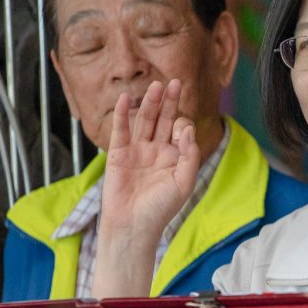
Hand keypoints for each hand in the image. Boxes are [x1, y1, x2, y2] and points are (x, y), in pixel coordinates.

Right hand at [99, 79, 198, 240]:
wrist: (134, 225)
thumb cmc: (161, 208)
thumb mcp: (184, 182)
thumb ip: (189, 154)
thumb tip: (187, 127)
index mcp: (174, 158)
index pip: (180, 131)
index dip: (183, 125)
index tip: (181, 132)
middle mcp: (156, 151)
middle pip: (163, 120)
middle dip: (169, 102)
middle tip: (175, 82)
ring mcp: (137, 151)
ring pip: (144, 122)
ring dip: (149, 103)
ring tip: (156, 86)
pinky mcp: (118, 154)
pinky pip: (120, 131)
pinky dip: (121, 115)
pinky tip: (124, 99)